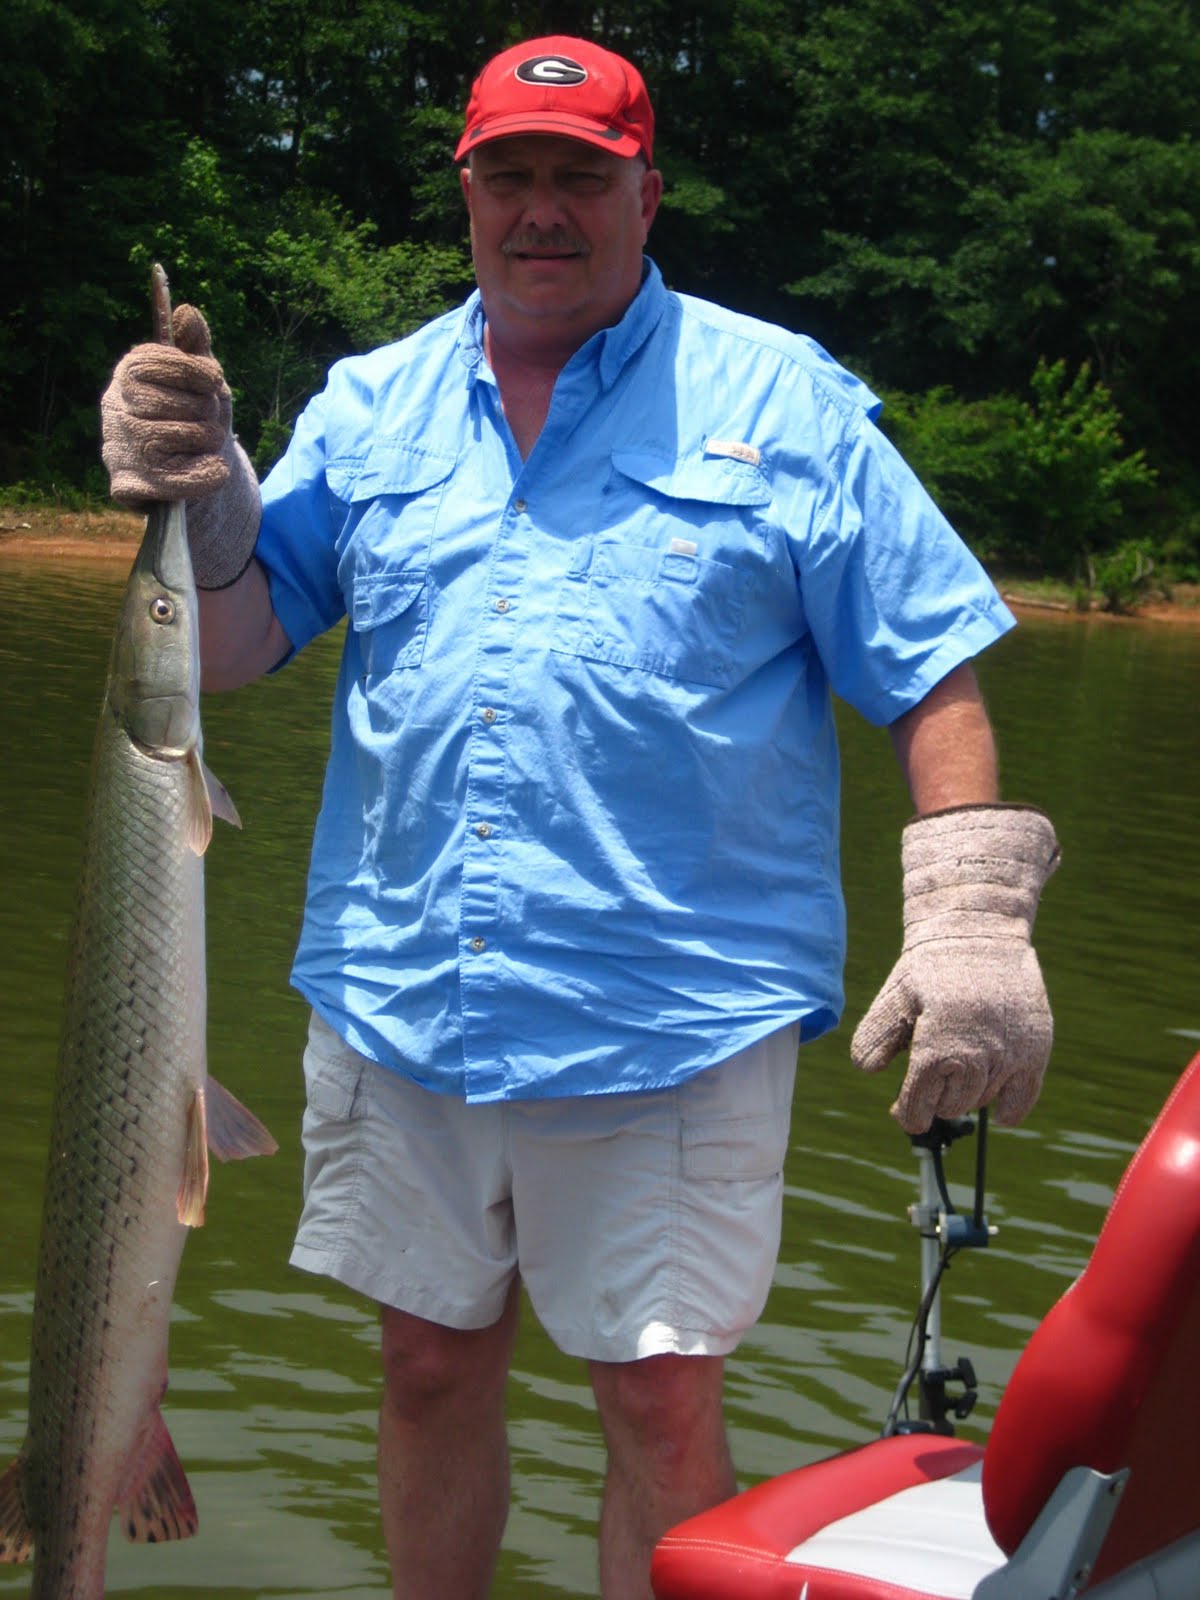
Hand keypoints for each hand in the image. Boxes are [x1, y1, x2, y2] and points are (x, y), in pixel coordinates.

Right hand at [101, 304, 260, 587]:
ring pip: (168, 439)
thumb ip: (197, 349)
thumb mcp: (205, 382)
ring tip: (208, 445)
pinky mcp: (125, 485)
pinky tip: (215, 471)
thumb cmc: (198, 419)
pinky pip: (167, 480)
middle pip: (165, 402)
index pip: (156, 362)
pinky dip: (200, 476)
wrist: (199, 474)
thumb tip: (188, 314)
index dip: (194, 372)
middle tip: (209, 421)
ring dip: (204, 443)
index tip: (214, 381)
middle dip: (203, 412)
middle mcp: (114, 408)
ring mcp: (116, 447)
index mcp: (129, 373)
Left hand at [851, 805, 1060, 1133]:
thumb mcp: (894, 998)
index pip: (918, 1107)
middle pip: (950, 1107)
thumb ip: (875, 1038)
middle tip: (926, 1083)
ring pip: (981, 1101)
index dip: (907, 1114)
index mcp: (936, 1050)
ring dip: (965, 1093)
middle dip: (934, 1099)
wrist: (979, 931)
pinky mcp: (1035, 1050)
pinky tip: (996, 1108)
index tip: (901, 1111)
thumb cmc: (929, 967)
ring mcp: (1009, 1056)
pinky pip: (1022, 1100)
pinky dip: (1008, 1110)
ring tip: (956, 1066)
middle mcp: (976, 1059)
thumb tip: (868, 1072)